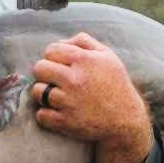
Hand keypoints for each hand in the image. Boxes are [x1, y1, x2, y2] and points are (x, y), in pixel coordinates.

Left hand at [31, 33, 152, 162]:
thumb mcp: (108, 57)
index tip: (60, 64)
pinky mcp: (65, 122)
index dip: (53, 56)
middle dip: (45, 72)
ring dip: (43, 93)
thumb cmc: (115, 84)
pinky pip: (41, 114)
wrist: (126, 120)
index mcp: (84, 61)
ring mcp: (68, 102)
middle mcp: (74, 80)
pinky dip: (46, 114)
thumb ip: (85, 42)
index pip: (50, 50)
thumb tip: (61, 41)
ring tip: (56, 95)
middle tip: (55, 79)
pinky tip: (57, 111)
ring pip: (37, 91)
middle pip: (39, 68)